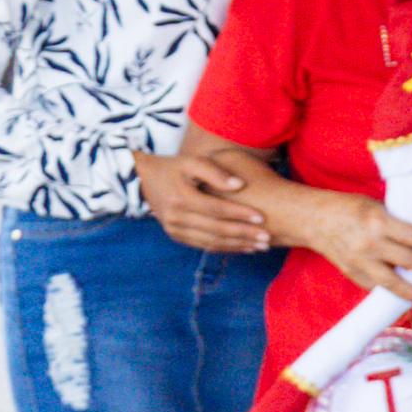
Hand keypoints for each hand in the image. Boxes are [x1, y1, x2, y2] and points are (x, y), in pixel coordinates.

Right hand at [132, 149, 266, 254]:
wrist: (144, 180)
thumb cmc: (174, 167)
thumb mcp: (191, 162)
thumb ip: (214, 172)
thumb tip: (239, 184)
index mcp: (181, 197)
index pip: (216, 208)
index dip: (239, 213)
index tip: (262, 217)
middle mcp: (176, 217)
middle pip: (216, 229)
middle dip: (244, 234)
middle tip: (267, 238)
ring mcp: (174, 229)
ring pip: (211, 241)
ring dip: (237, 245)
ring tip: (261, 247)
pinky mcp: (176, 236)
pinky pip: (203, 245)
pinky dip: (224, 248)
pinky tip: (244, 248)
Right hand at [298, 190, 411, 299]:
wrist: (313, 219)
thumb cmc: (348, 208)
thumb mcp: (376, 208)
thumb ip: (396, 223)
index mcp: (379, 221)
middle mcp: (370, 243)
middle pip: (408, 261)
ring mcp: (359, 261)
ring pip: (390, 282)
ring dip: (410, 292)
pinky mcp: (350, 272)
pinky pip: (373, 285)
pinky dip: (388, 290)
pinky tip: (401, 294)